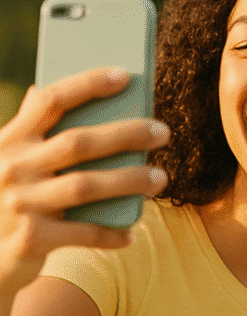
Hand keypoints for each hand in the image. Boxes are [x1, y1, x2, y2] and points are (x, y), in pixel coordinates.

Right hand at [0, 67, 168, 298]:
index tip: (124, 76)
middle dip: (127, 134)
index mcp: (9, 140)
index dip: (88, 84)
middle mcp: (12, 168)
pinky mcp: (29, 239)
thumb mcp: (8, 161)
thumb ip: (26, 130)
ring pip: (87, 185)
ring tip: (159, 178)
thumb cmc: (7, 200)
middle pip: (79, 142)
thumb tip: (41, 89)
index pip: (51, 100)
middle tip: (162, 132)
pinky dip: (111, 233)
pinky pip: (84, 232)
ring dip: (130, 180)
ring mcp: (19, 204)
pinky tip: (132, 232)